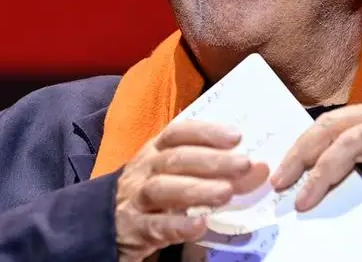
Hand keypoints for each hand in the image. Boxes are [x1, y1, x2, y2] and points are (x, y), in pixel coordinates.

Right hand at [115, 121, 268, 261]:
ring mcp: (136, 200)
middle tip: (244, 164)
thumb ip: (208, 169)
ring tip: (226, 193)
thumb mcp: (170, 175)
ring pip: (162, 189)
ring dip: (196, 190)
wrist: (104, 224)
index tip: (236, 136)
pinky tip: (200, 225)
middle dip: (211, 160)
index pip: (177, 133)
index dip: (205, 132)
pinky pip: (154, 226)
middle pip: (175, 159)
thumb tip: (257, 169)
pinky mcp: (133, 230)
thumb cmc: (149, 195)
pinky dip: (177, 225)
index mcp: (154, 152)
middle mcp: (144, 171)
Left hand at [269, 98, 361, 236]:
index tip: (279, 174)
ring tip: (309, 199)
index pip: (324, 124)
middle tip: (284, 185)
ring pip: (352, 143)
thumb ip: (344, 166)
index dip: (299, 148)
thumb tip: (299, 181)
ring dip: (326, 173)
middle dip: (303, 158)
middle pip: (332, 128)